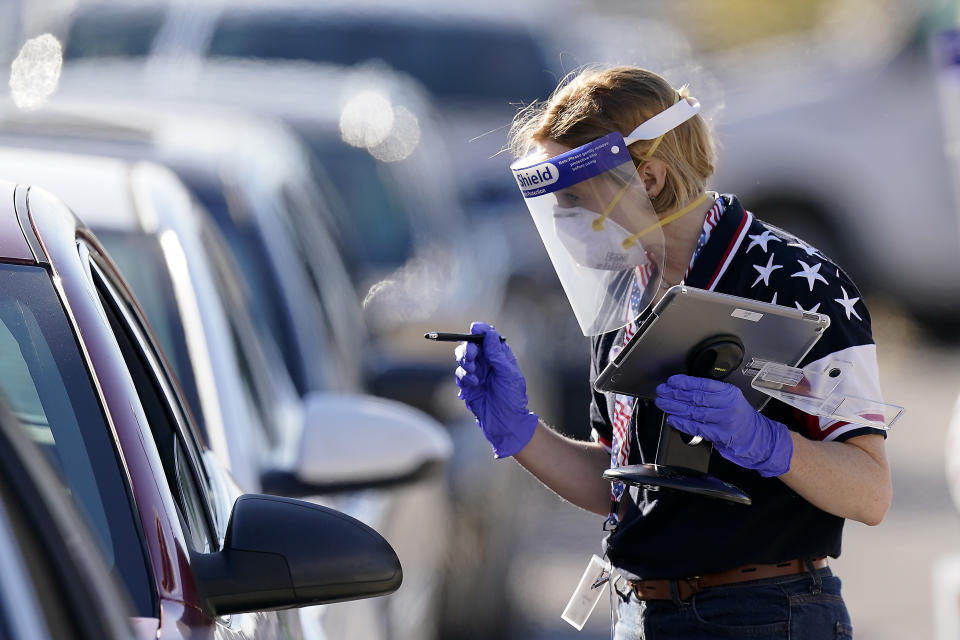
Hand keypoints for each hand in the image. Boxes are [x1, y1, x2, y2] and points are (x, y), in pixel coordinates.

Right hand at [455, 322, 537, 457]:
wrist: (505, 423)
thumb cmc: (512, 398)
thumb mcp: (508, 374)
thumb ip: (497, 354)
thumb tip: (489, 334)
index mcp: (500, 355)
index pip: (487, 336)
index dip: (480, 330)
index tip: (475, 328)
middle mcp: (487, 361)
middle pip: (470, 345)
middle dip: (468, 349)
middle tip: (472, 357)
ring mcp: (477, 372)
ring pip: (462, 358)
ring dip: (465, 363)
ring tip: (475, 375)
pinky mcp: (468, 384)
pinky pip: (460, 374)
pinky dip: (465, 377)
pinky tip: (474, 385)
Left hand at [654, 374, 792, 476]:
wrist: (756, 436)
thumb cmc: (739, 416)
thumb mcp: (730, 399)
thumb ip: (711, 394)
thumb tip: (683, 389)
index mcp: (729, 393)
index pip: (703, 384)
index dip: (685, 382)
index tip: (672, 381)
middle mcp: (727, 405)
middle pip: (696, 398)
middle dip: (675, 394)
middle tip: (662, 391)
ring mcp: (723, 420)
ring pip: (694, 412)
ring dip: (675, 407)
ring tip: (663, 403)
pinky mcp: (720, 434)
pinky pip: (696, 427)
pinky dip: (682, 423)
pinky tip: (672, 419)